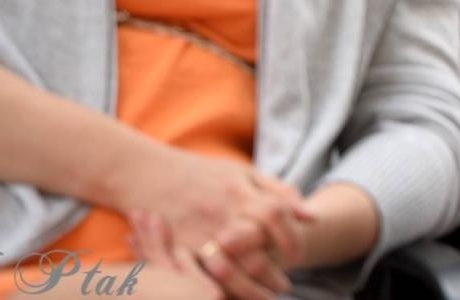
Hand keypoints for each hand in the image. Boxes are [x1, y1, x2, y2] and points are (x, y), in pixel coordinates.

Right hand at [114, 148, 312, 297]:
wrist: (147, 172)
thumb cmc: (201, 173)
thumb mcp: (243, 174)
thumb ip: (278, 194)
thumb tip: (311, 217)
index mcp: (238, 193)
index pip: (275, 216)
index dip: (291, 237)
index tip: (297, 255)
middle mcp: (219, 214)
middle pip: (255, 249)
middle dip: (273, 274)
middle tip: (284, 287)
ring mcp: (196, 232)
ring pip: (229, 269)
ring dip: (249, 289)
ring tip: (264, 297)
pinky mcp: (174, 247)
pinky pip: (194, 275)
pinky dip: (210, 289)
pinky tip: (223, 298)